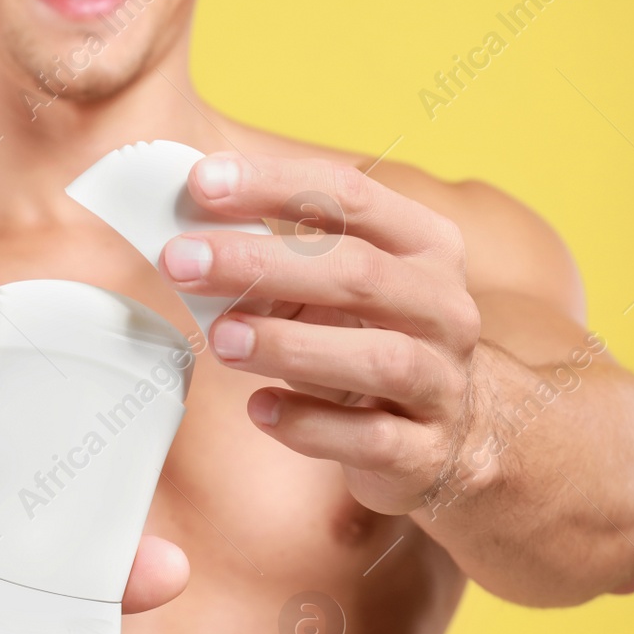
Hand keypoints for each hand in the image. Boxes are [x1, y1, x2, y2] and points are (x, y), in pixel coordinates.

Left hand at [161, 153, 482, 514]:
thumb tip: (190, 238)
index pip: (351, 196)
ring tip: (220, 338)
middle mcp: (443, 307)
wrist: (450, 434)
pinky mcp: (425, 450)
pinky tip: (260, 409)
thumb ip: (280, 258)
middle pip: (358, 273)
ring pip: (378, 357)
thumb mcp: (339, 287)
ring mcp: (441, 382)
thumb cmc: (373, 339)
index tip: (202, 182)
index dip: (274, 184)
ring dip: (290, 344)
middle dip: (261, 263)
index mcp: (424, 245)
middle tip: (183, 261)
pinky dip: (309, 424)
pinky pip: (369, 437)